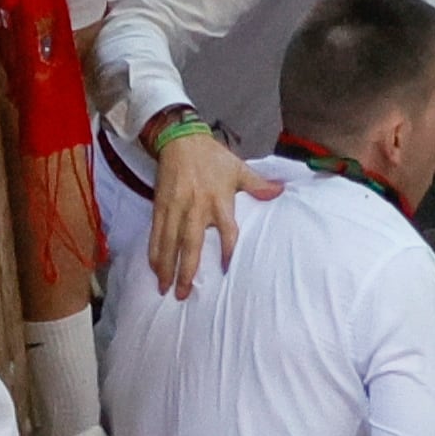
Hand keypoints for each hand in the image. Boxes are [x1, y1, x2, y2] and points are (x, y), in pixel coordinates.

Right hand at [148, 128, 280, 298]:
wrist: (181, 141)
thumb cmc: (213, 157)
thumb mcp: (239, 169)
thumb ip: (258, 185)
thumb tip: (280, 192)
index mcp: (219, 201)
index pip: (226, 231)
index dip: (226, 250)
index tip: (225, 268)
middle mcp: (196, 209)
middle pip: (190, 244)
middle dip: (186, 270)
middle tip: (183, 294)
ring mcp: (175, 209)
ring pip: (169, 243)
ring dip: (166, 267)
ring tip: (165, 288)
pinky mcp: (159, 207)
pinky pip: (155, 234)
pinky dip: (154, 252)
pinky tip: (154, 268)